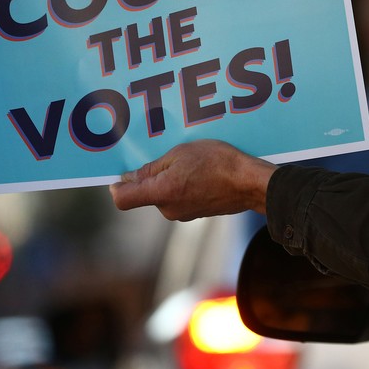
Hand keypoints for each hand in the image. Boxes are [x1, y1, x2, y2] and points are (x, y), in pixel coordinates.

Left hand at [109, 140, 275, 220]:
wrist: (251, 183)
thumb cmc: (218, 163)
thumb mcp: (181, 154)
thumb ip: (152, 167)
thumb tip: (130, 177)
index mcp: (161, 193)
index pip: (122, 199)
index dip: (117, 186)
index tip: (121, 175)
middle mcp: (168, 209)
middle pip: (146, 194)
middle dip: (153, 176)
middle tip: (168, 155)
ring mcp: (183, 214)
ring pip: (165, 194)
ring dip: (171, 179)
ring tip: (190, 161)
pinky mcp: (196, 213)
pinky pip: (181, 198)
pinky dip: (185, 185)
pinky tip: (201, 172)